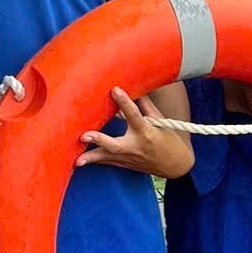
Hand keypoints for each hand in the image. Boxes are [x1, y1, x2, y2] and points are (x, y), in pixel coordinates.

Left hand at [77, 88, 193, 178]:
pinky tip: (78, 161)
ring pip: (107, 158)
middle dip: (99, 140)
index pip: (134, 115)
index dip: (124, 102)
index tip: (114, 89)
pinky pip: (106, 162)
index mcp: (146, 132)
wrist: (174, 165)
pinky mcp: (124, 164)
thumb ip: (145, 106)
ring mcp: (128, 157)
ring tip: (76, 161)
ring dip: (91, 158)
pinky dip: (93, 160)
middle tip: (84, 136)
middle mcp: (135, 146)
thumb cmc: (168, 139)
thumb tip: (135, 87)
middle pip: (115, 144)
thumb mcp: (161, 121)